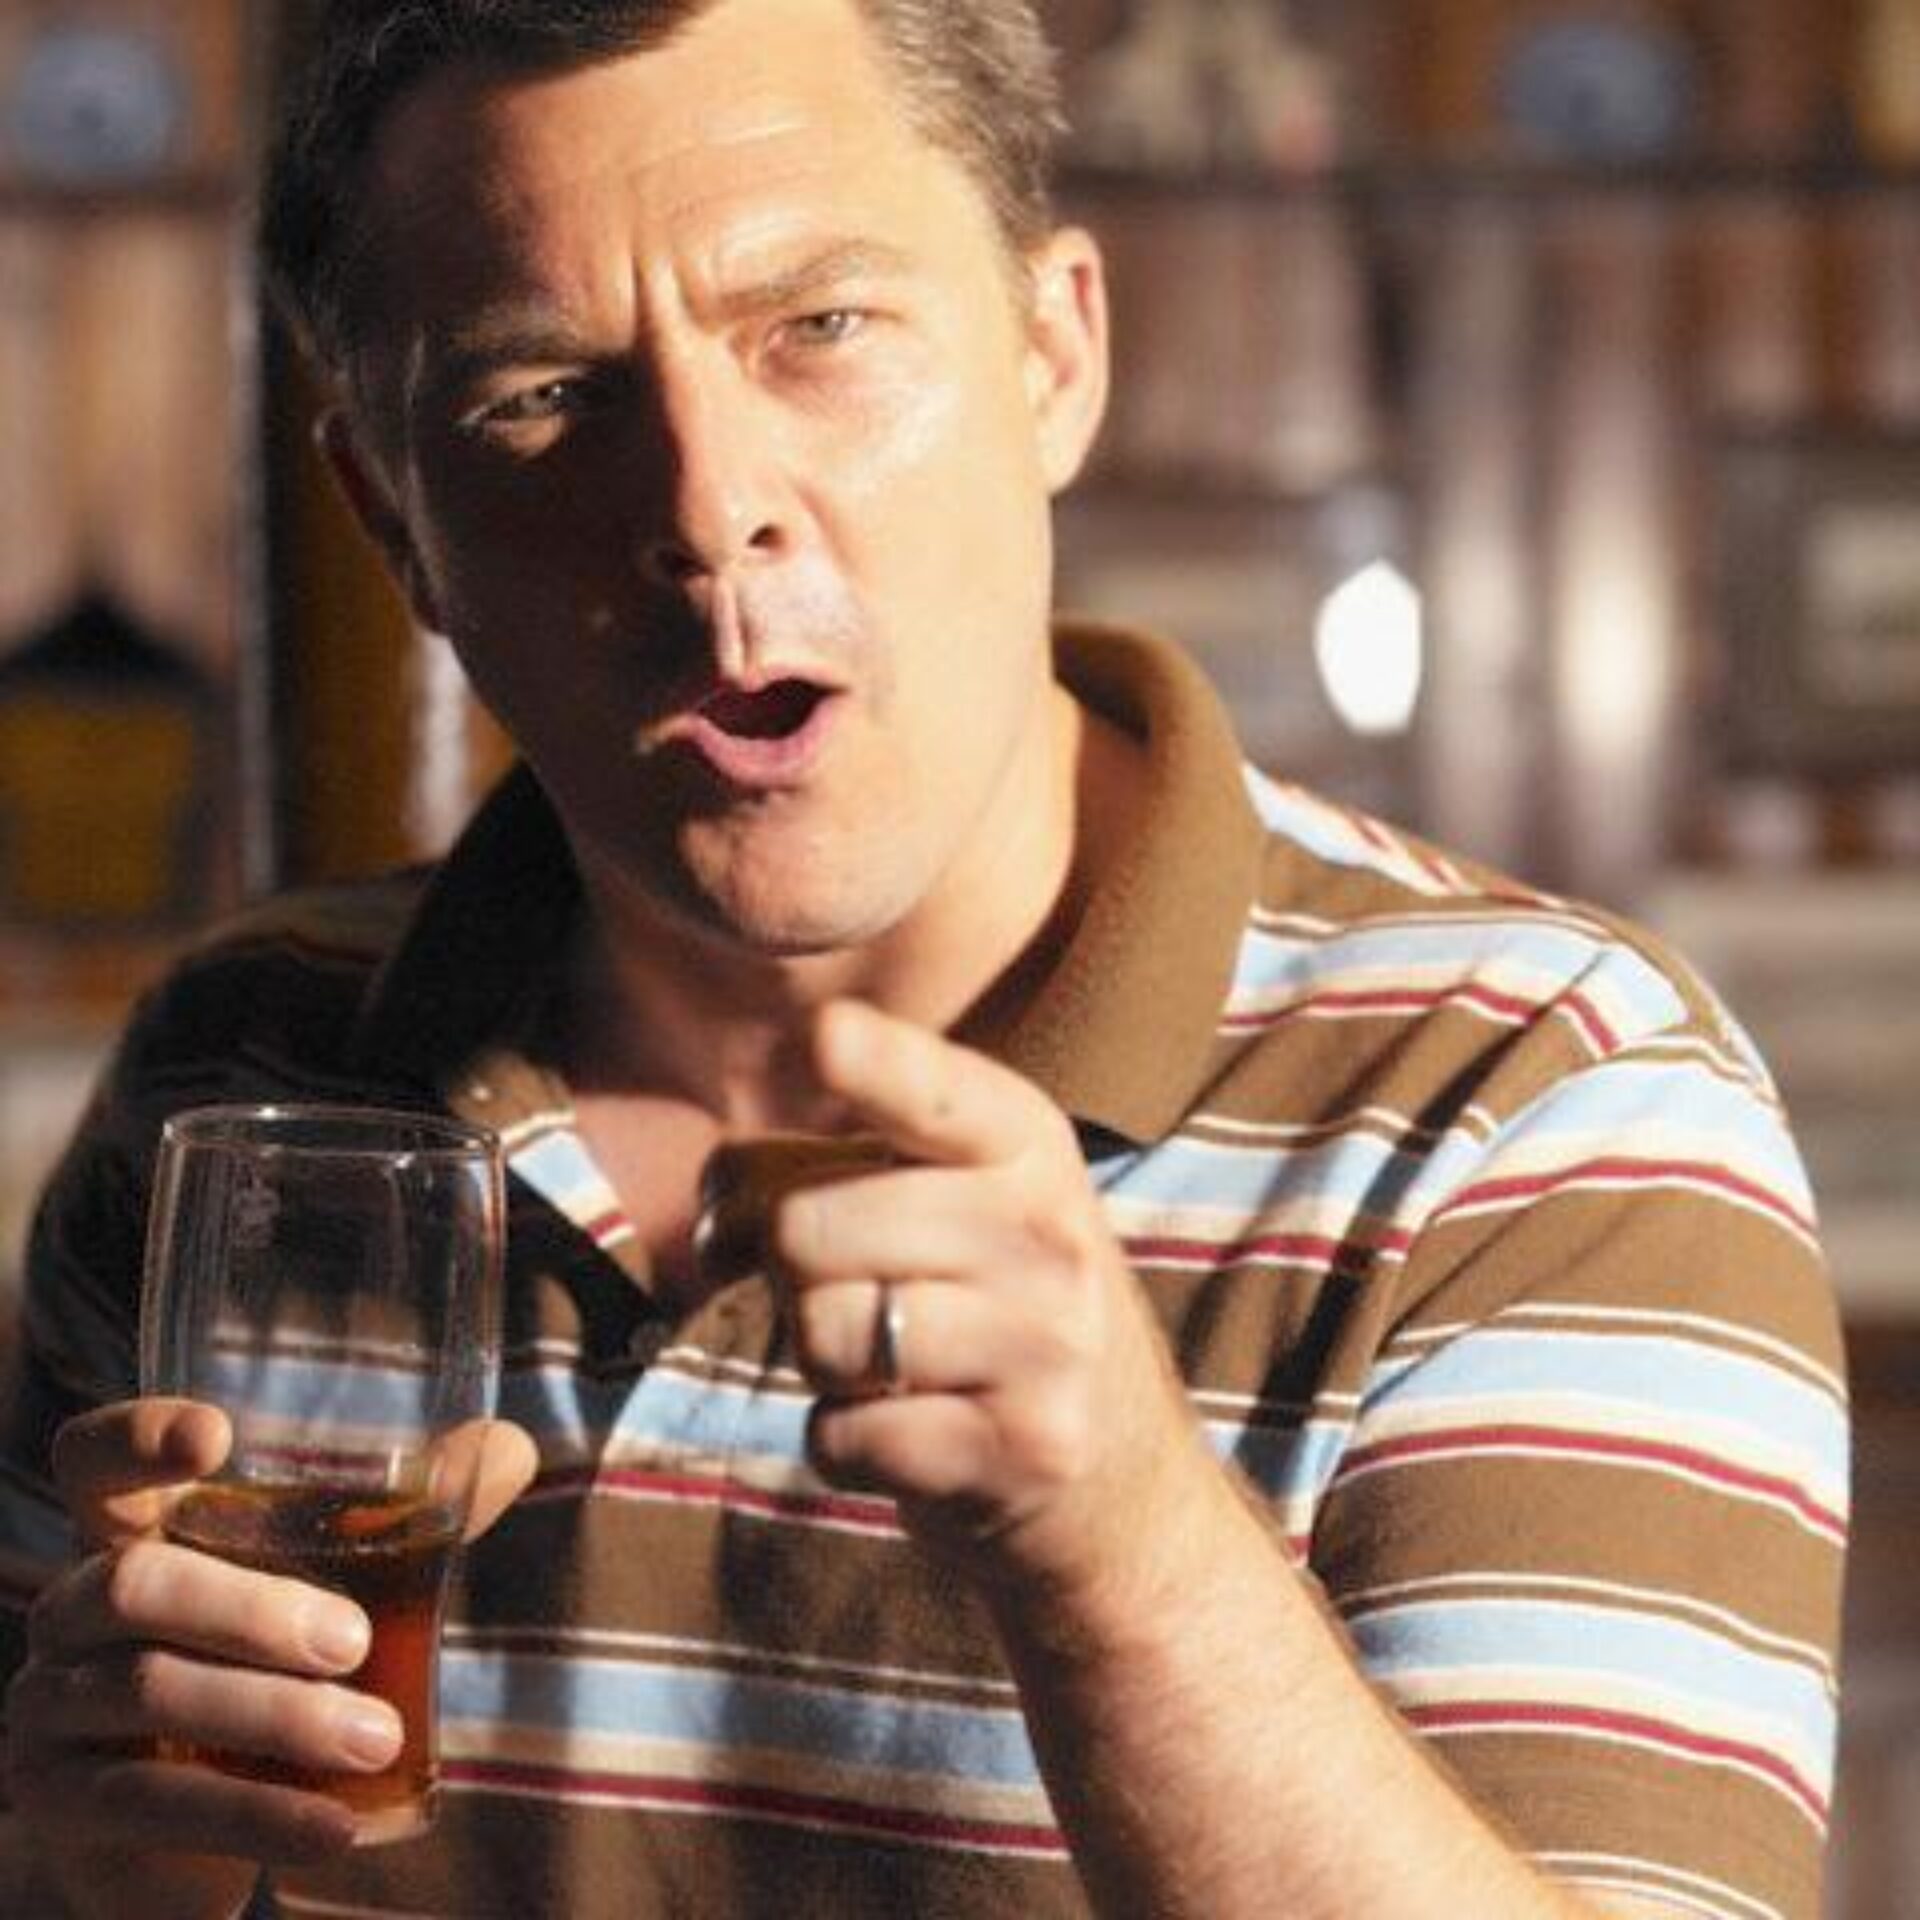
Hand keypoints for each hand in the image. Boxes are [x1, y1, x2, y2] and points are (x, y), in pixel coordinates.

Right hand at [3, 1399, 534, 1919]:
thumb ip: (402, 1518)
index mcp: (127, 1535)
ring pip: (149, 1692)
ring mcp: (49, 1709)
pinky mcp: (61, 1805)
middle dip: (252, 1609)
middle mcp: (71, 1612)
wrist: (174, 1835)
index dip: (139, 1435)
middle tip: (354, 1642)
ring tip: (378, 1737)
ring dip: (277, 1717)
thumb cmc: (256, 1670)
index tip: (218, 1437)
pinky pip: (154, 1804)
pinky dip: (256, 1813)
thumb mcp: (317, 1590)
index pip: (94, 1459)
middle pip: (135, 1583)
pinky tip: (335, 1827)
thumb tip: (508, 1447)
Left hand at [763, 999, 1215, 1605]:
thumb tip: (712, 1218)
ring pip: (821, 1331)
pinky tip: (909, 1431)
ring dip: (821, 1362)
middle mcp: (1045, 1231)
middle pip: (807, 1226)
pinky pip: (841, 1435)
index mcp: (1024, 1142)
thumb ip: (829, 1170)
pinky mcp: (1020, 1451)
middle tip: (844, 1289)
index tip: (826, 1033)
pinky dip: (843, 1443)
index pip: (932, 1093)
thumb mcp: (950, 1204)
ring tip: (890, 1364)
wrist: (1123, 1482)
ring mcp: (1044, 1345)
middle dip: (786, 1270)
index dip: (872, 1062)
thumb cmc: (988, 1311)